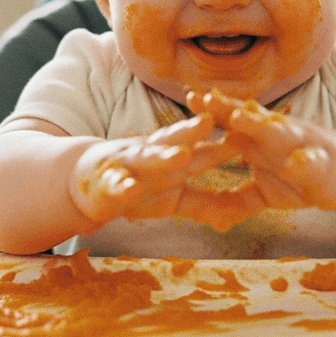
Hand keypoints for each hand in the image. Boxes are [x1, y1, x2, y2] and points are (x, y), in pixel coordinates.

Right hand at [69, 113, 240, 226]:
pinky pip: (116, 183)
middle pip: (174, 140)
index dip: (221, 140)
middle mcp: (152, 154)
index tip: (245, 131)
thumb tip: (238, 215)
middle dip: (192, 131)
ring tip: (180, 155)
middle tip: (211, 121)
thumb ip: (204, 204)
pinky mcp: (108, 183)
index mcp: (171, 155)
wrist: (90, 186)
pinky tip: (131, 187)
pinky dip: (123, 185)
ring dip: (162, 156)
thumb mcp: (175, 198)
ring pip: (146, 158)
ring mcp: (129, 166)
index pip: (200, 146)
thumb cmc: (139, 186)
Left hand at [186, 89, 335, 212]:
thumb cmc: (298, 177)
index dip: (211, 111)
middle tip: (206, 100)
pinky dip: (302, 163)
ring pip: (277, 131)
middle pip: (249, 118)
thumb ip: (238, 202)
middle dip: (227, 109)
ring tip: (240, 118)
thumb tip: (212, 221)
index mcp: (258, 139)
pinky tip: (293, 165)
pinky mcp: (320, 163)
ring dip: (259, 125)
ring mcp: (298, 145)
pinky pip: (310, 162)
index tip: (189, 99)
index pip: (231, 120)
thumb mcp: (263, 194)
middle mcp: (276, 134)